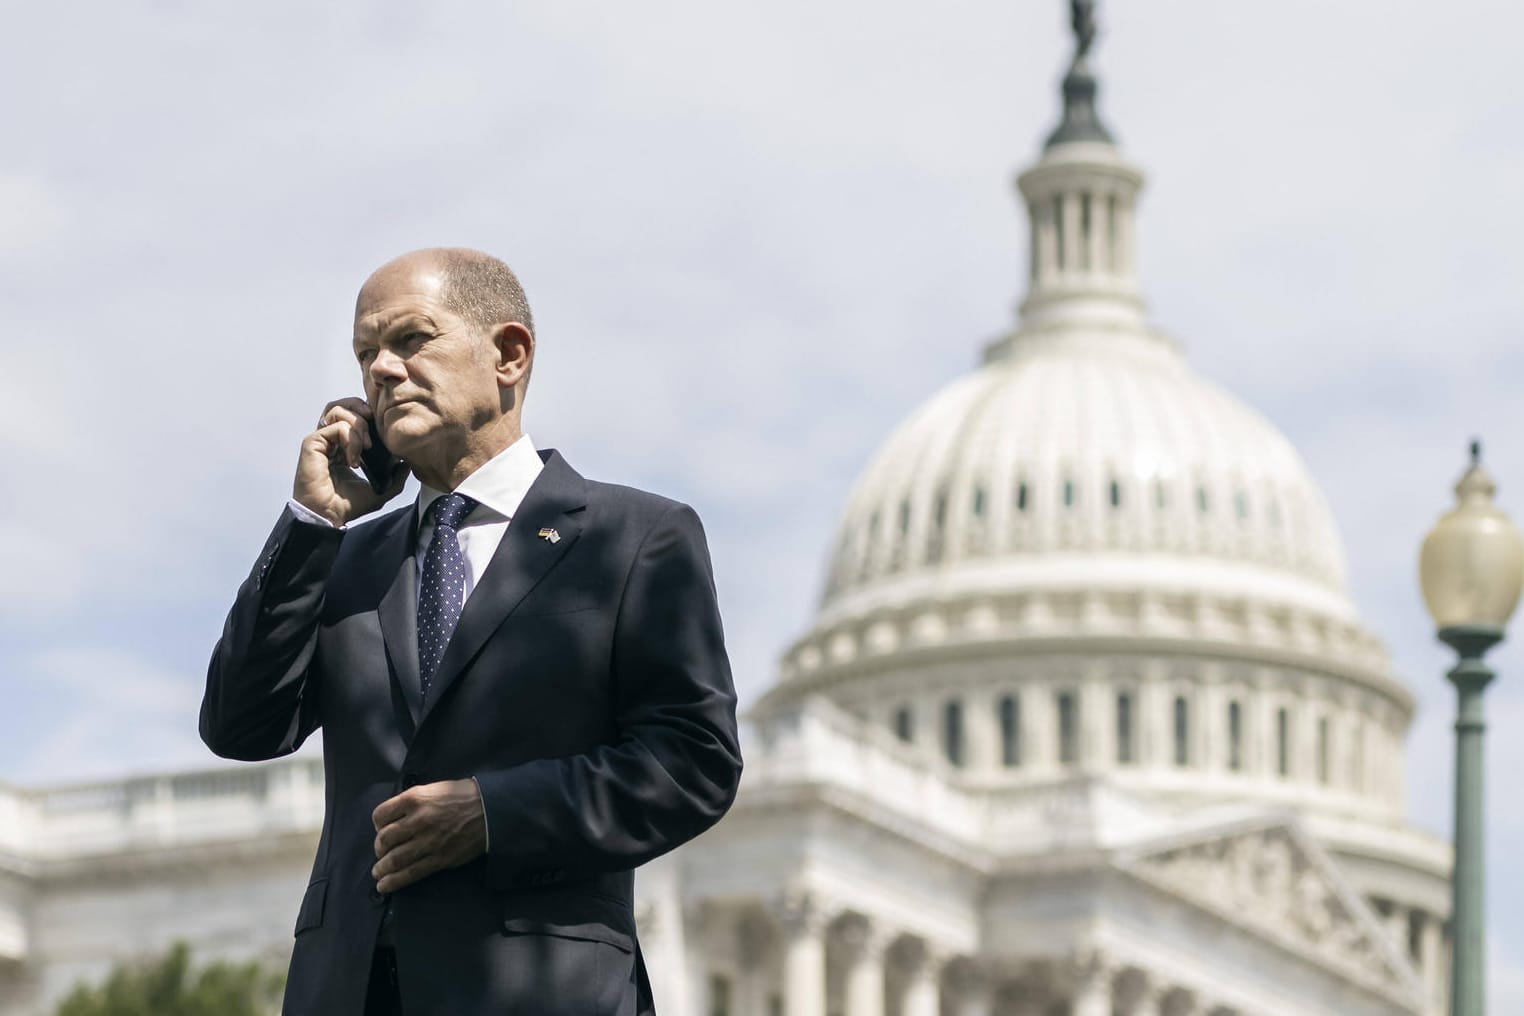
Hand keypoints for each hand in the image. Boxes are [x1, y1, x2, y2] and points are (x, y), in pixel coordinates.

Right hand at [293, 397, 406, 525]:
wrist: (329, 516)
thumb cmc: (347, 505)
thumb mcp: (380, 490)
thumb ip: (395, 478)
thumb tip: (408, 463)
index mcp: (343, 446)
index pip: (354, 416)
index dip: (368, 415)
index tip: (383, 428)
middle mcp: (330, 440)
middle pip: (343, 405)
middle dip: (363, 410)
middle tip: (375, 430)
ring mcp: (320, 439)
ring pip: (338, 410)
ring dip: (358, 425)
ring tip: (365, 447)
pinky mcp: (313, 443)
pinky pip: (336, 427)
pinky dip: (351, 439)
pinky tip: (353, 460)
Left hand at [371, 778, 487, 893]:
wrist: (491, 809)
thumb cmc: (464, 796)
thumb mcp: (434, 788)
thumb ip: (414, 802)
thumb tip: (396, 818)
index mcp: (415, 798)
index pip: (380, 815)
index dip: (377, 825)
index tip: (381, 829)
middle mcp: (418, 820)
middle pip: (384, 839)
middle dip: (379, 848)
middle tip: (381, 852)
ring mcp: (428, 841)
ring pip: (394, 859)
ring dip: (382, 868)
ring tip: (378, 872)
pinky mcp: (439, 859)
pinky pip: (411, 873)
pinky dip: (394, 881)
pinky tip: (384, 885)